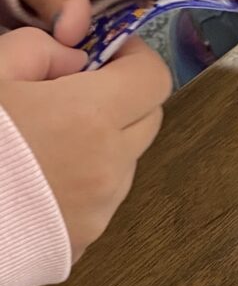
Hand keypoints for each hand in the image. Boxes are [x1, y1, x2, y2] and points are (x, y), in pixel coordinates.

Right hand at [0, 28, 170, 260]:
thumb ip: (36, 50)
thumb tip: (75, 59)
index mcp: (89, 118)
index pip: (153, 79)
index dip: (136, 58)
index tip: (111, 52)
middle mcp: (109, 166)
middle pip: (148, 120)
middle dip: (123, 98)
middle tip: (75, 93)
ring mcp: (102, 207)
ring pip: (126, 161)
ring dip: (104, 143)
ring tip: (47, 141)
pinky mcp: (88, 236)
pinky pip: (104, 198)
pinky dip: (87, 180)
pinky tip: (42, 178)